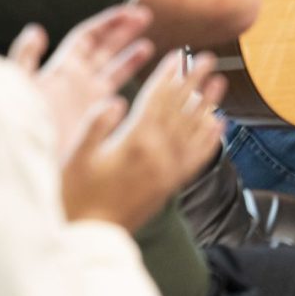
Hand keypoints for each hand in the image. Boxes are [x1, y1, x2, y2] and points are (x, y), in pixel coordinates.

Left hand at [9, 6, 154, 163]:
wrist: (27, 168)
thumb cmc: (19, 127)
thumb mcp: (18, 88)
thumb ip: (25, 58)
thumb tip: (35, 30)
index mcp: (62, 70)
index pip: (89, 37)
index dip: (110, 22)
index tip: (131, 12)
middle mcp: (75, 84)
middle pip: (103, 50)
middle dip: (124, 32)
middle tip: (146, 17)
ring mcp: (86, 103)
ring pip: (111, 74)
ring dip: (129, 58)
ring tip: (148, 46)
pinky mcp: (94, 122)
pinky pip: (116, 99)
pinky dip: (130, 90)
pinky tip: (143, 86)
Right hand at [59, 50, 226, 232]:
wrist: (89, 240)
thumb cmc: (74, 198)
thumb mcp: (75, 158)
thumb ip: (95, 126)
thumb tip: (116, 99)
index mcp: (134, 142)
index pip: (157, 99)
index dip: (169, 75)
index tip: (180, 55)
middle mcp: (159, 154)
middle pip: (181, 108)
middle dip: (195, 80)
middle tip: (209, 58)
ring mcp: (169, 170)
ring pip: (194, 129)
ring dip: (208, 103)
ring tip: (221, 82)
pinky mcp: (171, 185)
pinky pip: (197, 158)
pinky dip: (210, 139)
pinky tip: (219, 126)